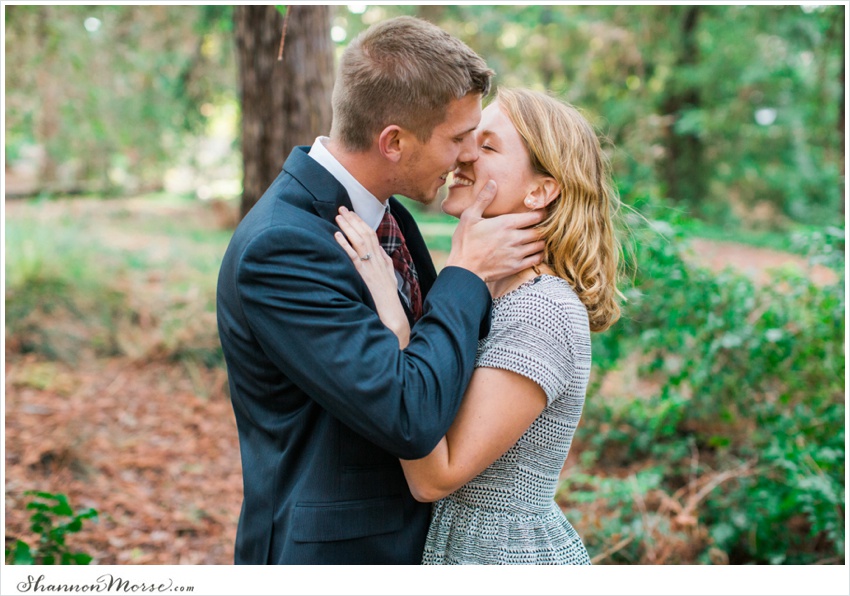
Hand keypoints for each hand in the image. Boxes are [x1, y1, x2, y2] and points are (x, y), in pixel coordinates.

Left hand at [335, 207, 410, 347]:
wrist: (392, 313)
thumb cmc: (388, 297)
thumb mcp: (390, 276)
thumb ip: (385, 262)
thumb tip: (381, 250)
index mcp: (382, 259)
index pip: (372, 234)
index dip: (361, 222)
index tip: (352, 213)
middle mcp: (377, 259)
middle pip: (365, 233)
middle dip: (353, 219)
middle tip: (342, 207)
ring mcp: (370, 266)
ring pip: (359, 241)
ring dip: (348, 227)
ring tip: (338, 216)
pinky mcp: (363, 274)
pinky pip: (353, 256)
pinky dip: (345, 244)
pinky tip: (337, 235)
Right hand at [445, 181, 545, 284]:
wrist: (464, 269)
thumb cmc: (465, 242)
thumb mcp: (469, 216)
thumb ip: (483, 199)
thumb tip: (492, 182)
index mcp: (505, 223)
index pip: (533, 216)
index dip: (540, 213)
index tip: (541, 212)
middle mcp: (514, 238)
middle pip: (539, 230)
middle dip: (543, 227)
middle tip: (543, 225)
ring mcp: (516, 253)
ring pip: (539, 245)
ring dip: (541, 240)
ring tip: (539, 237)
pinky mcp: (516, 267)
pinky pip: (536, 259)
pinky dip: (539, 254)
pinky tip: (535, 251)